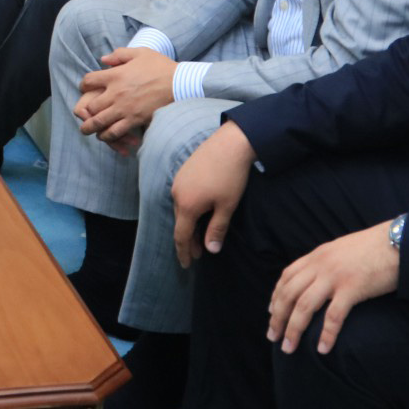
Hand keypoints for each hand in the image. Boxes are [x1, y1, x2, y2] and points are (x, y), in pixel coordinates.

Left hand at [73, 46, 174, 149]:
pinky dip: (107, 136)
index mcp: (115, 75)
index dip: (83, 85)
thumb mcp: (140, 52)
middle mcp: (115, 93)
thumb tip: (103, 59)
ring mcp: (124, 108)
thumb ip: (119, 54)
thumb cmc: (161, 66)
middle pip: (91, 105)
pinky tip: (105, 136)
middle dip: (85, 111)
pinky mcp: (134, 120)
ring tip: (87, 130)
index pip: (89, 81)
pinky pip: (115, 132)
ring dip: (91, 127)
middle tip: (84, 114)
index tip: (84, 88)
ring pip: (99, 122)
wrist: (179, 83)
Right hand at [172, 122, 255, 266]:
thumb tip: (211, 250)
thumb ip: (217, 229)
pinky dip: (190, 210)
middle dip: (189, 240)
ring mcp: (178, 181)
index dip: (184, 252)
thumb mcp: (227, 206)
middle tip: (199, 254)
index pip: (181, 236)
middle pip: (180, 223)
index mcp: (187, 206)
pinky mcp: (183, 172)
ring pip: (181, 209)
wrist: (230, 143)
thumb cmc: (231, 177)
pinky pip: (182, 197)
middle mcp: (177, 194)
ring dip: (190, 224)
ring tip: (201, 234)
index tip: (186, 265)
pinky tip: (200, 211)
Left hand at [269, 220, 400, 354]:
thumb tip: (321, 278)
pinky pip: (333, 315)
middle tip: (272, 336)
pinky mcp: (353, 288)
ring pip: (304, 306)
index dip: (276, 296)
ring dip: (293, 329)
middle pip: (289, 294)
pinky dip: (326, 334)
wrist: (400, 240)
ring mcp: (335, 276)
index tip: (271, 312)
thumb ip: (328, 262)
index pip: (287, 277)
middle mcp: (321, 265)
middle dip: (277, 317)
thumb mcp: (343, 250)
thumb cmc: (375, 247)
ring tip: (288, 347)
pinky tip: (322, 349)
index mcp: (317, 255)